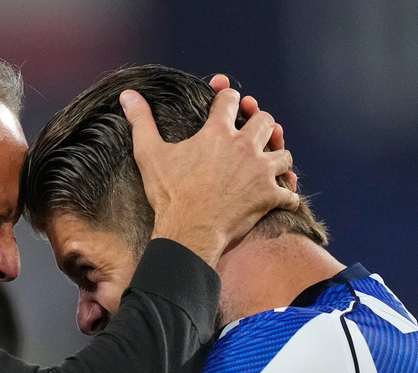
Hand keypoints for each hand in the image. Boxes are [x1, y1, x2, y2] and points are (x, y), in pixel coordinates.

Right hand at [120, 77, 298, 266]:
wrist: (188, 232)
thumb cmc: (170, 195)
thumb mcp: (150, 155)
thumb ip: (141, 122)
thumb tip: (128, 96)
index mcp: (217, 133)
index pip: (229, 101)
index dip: (227, 96)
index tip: (226, 99)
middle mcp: (244, 146)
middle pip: (265, 121)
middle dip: (261, 123)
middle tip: (253, 130)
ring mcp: (260, 172)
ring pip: (284, 154)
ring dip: (278, 157)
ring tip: (269, 163)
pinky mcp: (269, 197)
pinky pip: (289, 193)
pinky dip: (286, 195)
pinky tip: (279, 197)